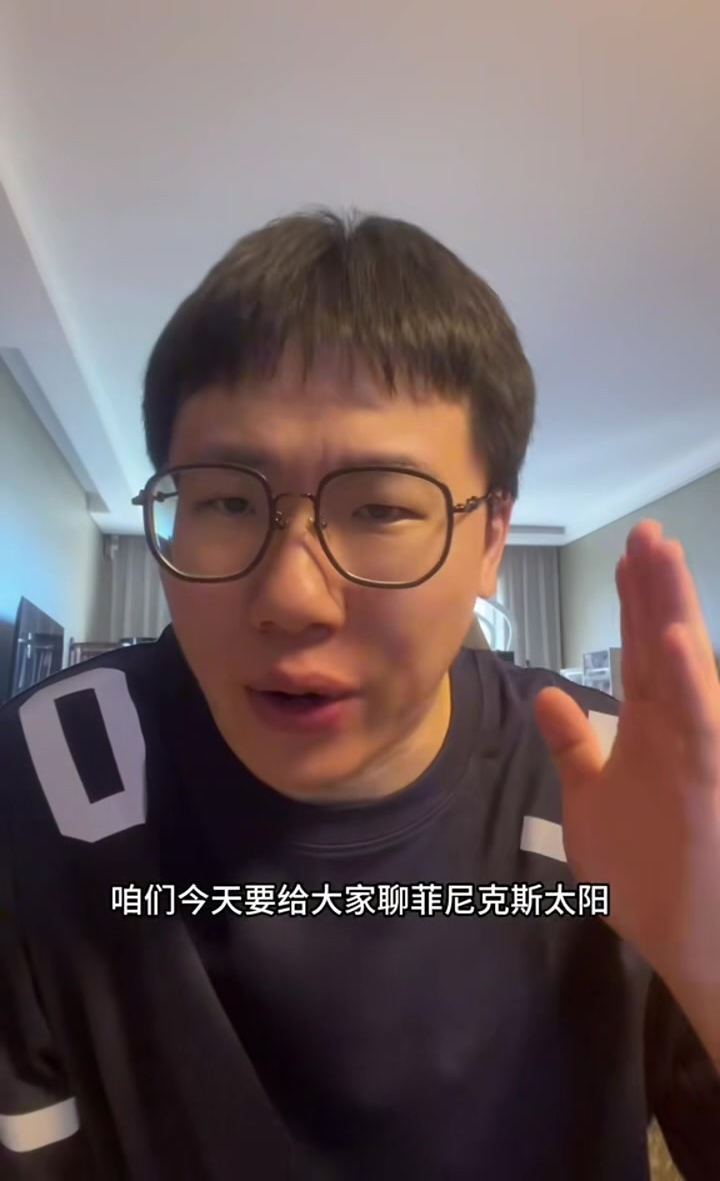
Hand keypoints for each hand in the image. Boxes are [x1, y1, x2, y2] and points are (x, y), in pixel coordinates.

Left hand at [534, 520, 719, 989]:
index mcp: (649, 731)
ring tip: (662, 555)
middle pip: (662, 645)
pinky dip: (692, 682)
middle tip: (645, 532)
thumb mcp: (590, 802)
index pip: (640, 652)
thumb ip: (574, 746)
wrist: (687, 944)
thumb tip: (548, 694)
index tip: (626, 553)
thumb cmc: (646, 876)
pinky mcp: (708, 782)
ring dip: (674, 612)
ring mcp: (697, 752)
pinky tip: (680, 639)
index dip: (632, 602)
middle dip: (653, 588)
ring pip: (687, 670)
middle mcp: (677, 730)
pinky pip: (701, 725)